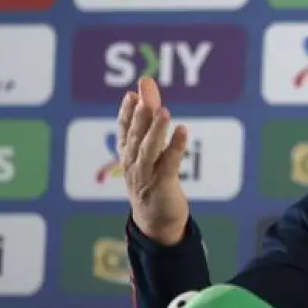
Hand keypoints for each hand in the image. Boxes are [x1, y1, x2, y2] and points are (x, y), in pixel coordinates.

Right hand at [118, 77, 189, 245]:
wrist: (156, 221)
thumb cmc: (152, 180)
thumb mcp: (149, 150)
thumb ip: (149, 119)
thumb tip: (147, 87)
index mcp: (128, 155)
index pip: (124, 131)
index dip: (126, 113)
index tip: (131, 95)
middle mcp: (133, 164)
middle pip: (135, 137)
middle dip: (139, 116)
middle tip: (143, 97)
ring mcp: (146, 175)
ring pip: (149, 149)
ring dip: (155, 130)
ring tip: (163, 111)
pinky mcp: (163, 184)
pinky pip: (169, 163)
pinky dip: (175, 147)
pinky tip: (182, 131)